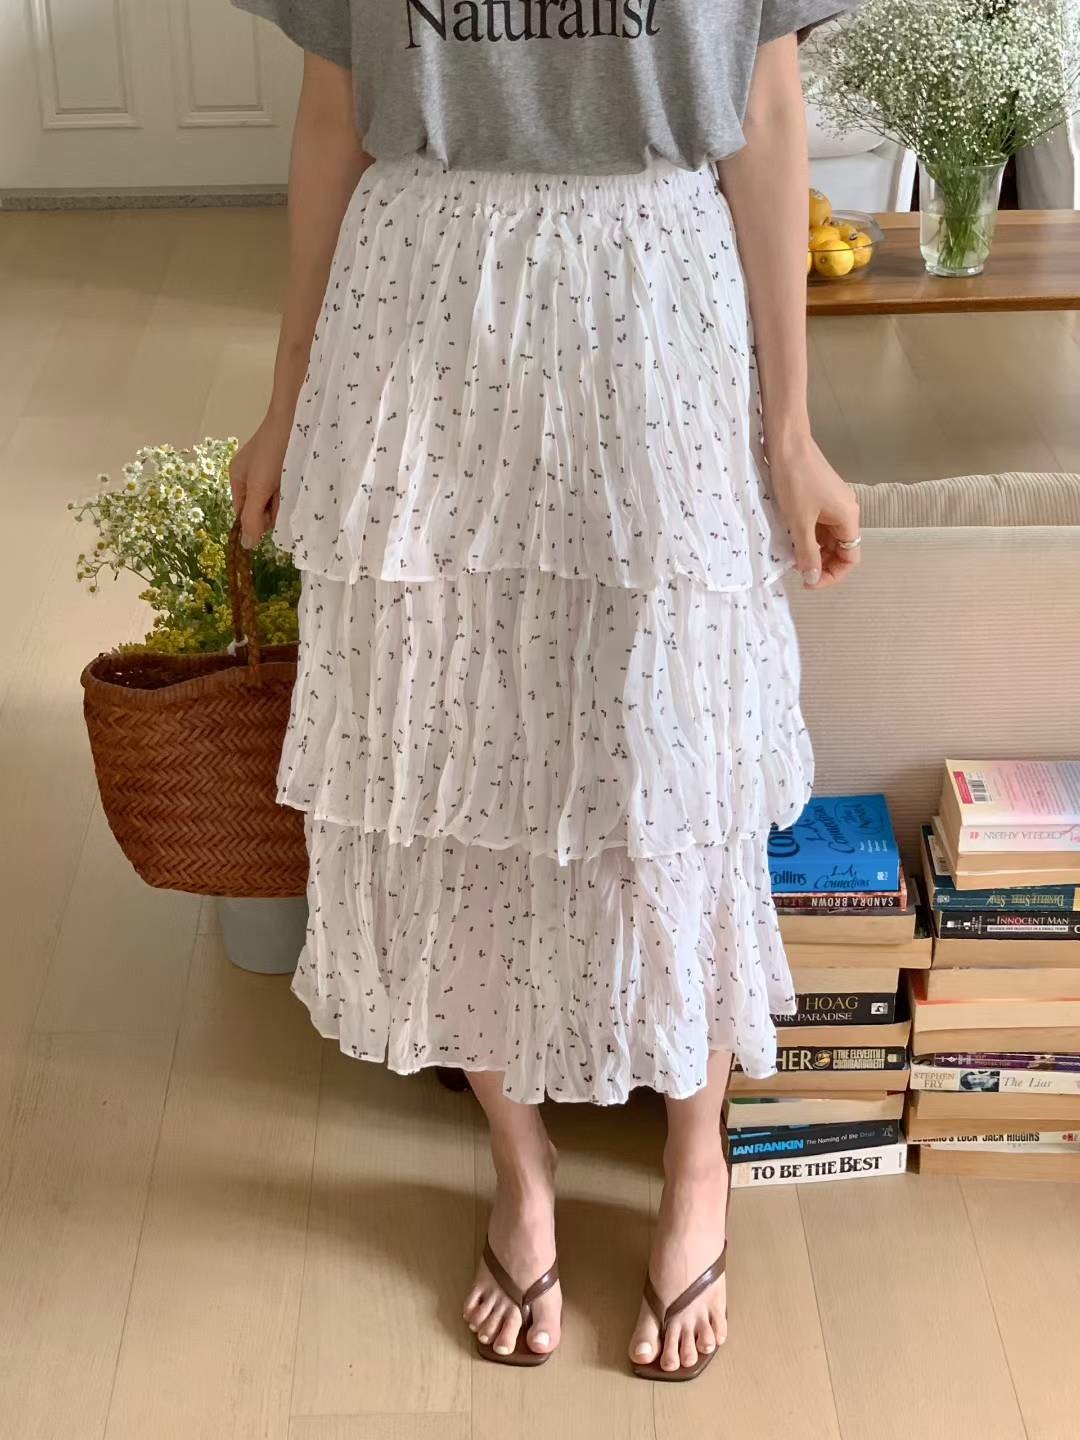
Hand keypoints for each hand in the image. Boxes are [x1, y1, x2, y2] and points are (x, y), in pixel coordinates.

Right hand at [229, 412, 290, 549]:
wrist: (297, 418)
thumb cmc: (272, 452)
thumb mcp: (258, 488)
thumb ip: (251, 517)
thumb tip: (246, 545)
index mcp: (237, 478)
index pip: (242, 513)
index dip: (255, 521)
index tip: (269, 521)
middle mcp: (251, 475)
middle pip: (260, 507)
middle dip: (272, 510)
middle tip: (282, 500)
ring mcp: (269, 471)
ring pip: (276, 499)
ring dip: (285, 501)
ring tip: (292, 490)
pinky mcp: (287, 467)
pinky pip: (287, 489)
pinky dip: (293, 491)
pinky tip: (299, 487)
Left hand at [764, 435, 860, 589]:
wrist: (787, 443)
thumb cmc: (795, 481)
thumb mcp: (799, 522)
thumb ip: (807, 553)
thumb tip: (812, 579)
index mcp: (848, 518)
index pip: (850, 558)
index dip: (832, 575)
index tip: (809, 582)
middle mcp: (846, 512)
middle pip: (841, 550)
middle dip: (822, 564)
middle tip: (798, 572)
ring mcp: (834, 504)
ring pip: (828, 539)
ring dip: (813, 551)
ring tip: (792, 558)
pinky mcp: (821, 498)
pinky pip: (819, 526)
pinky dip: (808, 537)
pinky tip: (791, 541)